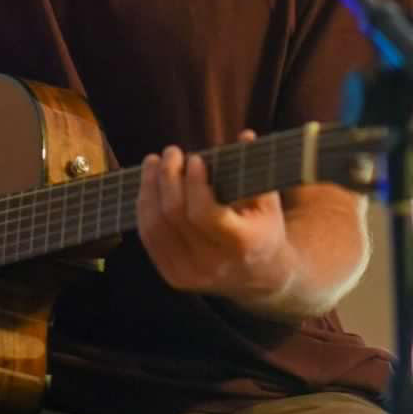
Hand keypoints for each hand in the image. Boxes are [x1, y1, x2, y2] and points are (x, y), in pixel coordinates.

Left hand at [136, 132, 296, 302]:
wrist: (260, 277)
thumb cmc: (263, 228)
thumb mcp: (268, 202)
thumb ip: (256, 170)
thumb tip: (246, 136)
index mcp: (241, 246)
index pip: (206, 214)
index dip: (195, 183)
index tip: (195, 157)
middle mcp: (213, 265)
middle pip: (175, 216)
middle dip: (168, 177)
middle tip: (171, 151)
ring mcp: (190, 274)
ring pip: (156, 226)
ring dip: (150, 188)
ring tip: (154, 162)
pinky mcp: (173, 277)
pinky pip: (149, 238)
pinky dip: (144, 208)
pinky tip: (149, 185)